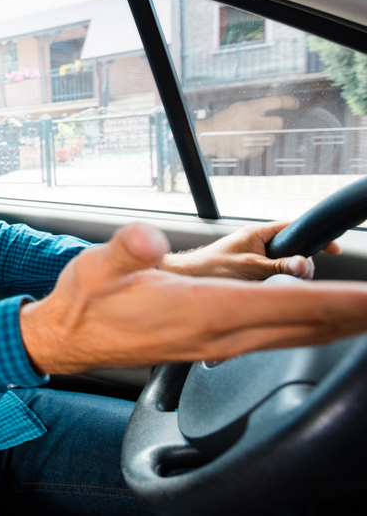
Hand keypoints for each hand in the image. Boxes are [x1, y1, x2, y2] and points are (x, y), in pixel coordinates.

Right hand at [20, 223, 366, 374]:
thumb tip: (147, 237)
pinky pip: (275, 341)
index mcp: (200, 310)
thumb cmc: (85, 303)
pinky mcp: (210, 346)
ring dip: (335, 326)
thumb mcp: (97, 266)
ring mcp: (216, 344)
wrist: (67, 339)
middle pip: (303, 327)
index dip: (336, 300)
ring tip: (365, 315)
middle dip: (351, 316)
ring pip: (292, 338)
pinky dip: (307, 331)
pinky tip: (314, 326)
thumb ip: (127, 250)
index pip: (285, 306)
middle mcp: (217, 333)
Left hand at [159, 221, 341, 280]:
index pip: (294, 228)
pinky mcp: (250, 269)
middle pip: (293, 249)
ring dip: (287, 275)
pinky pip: (273, 274)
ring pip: (284, 264)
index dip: (315, 237)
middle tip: (297, 277)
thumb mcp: (249, 267)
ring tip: (276, 284)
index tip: (332, 249)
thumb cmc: (210, 268)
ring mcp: (254, 256)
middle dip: (300, 264)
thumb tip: (306, 265)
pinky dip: (276, 281)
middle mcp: (257, 242)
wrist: (186, 278)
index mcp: (258, 233)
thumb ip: (278, 266)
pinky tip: (270, 290)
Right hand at [195, 95, 297, 158]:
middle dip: (275, 124)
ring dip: (264, 136)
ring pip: (271, 138)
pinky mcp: (247, 152)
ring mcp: (249, 138)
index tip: (295, 103)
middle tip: (267, 125)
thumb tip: (275, 107)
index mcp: (248, 108)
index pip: (276, 102)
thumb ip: (255, 108)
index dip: (289, 102)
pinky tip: (244, 143)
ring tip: (250, 135)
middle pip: (279, 123)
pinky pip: (261, 149)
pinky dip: (255, 147)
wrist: (206, 137)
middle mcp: (251, 122)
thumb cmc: (223, 121)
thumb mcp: (238, 108)